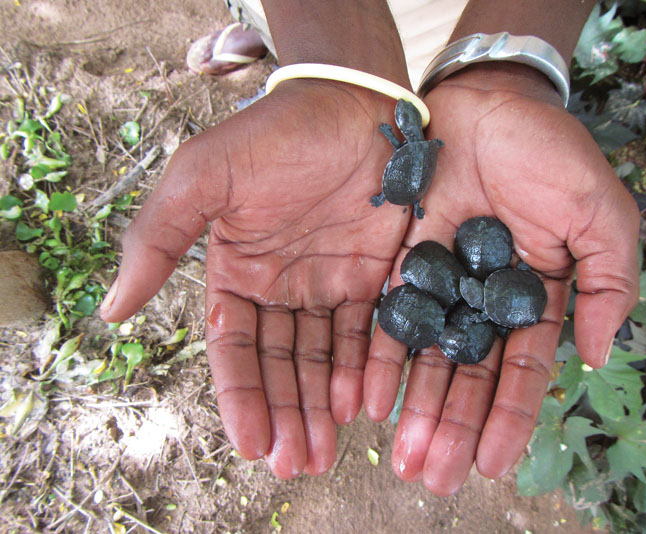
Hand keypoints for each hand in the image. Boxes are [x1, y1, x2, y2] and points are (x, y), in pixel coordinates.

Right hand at [100, 81, 409, 476]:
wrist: (349, 102)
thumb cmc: (272, 135)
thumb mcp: (202, 179)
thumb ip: (158, 240)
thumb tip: (110, 309)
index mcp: (237, 273)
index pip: (234, 348)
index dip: (242, 396)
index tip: (252, 443)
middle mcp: (282, 287)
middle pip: (281, 364)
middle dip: (287, 413)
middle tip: (298, 464)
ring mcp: (330, 284)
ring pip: (324, 357)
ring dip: (322, 405)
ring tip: (327, 452)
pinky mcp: (376, 275)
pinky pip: (369, 331)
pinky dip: (365, 369)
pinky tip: (363, 404)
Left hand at [363, 63, 639, 494]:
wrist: (482, 102)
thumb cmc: (545, 151)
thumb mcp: (598, 211)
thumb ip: (609, 281)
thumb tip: (601, 356)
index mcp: (531, 296)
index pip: (520, 370)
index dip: (507, 418)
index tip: (493, 466)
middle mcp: (480, 300)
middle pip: (466, 375)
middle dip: (451, 426)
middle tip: (433, 477)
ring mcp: (437, 284)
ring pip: (424, 357)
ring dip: (413, 408)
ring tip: (401, 456)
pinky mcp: (395, 264)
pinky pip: (385, 318)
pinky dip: (377, 359)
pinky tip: (366, 399)